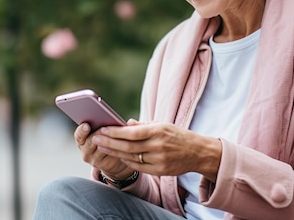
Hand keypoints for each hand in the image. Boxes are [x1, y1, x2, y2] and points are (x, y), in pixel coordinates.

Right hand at [74, 123, 134, 178]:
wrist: (112, 160)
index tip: (86, 125)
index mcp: (82, 141)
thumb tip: (112, 118)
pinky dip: (116, 147)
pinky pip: (111, 154)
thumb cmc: (106, 140)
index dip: (82, 130)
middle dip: (99, 132)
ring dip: (110, 139)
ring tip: (116, 132)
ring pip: (102, 148)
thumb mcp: (100, 133)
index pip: (79, 135)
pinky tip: (122, 141)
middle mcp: (85, 151)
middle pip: (91, 141)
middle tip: (105, 127)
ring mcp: (94, 160)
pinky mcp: (104, 165)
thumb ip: (101, 126)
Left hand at [91, 120, 221, 181]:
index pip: (132, 132)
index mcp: (158, 131)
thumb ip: (143, 125)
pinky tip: (117, 156)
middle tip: (96, 138)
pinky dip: (126, 161)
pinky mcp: (160, 171)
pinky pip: (138, 167)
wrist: (198, 152)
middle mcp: (158, 146)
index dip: (115, 132)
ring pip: (131, 157)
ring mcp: (159, 160)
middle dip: (110, 142)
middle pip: (128, 146)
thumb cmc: (177, 135)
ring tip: (102, 147)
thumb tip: (125, 123)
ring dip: (114, 152)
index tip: (103, 129)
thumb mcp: (162, 124)